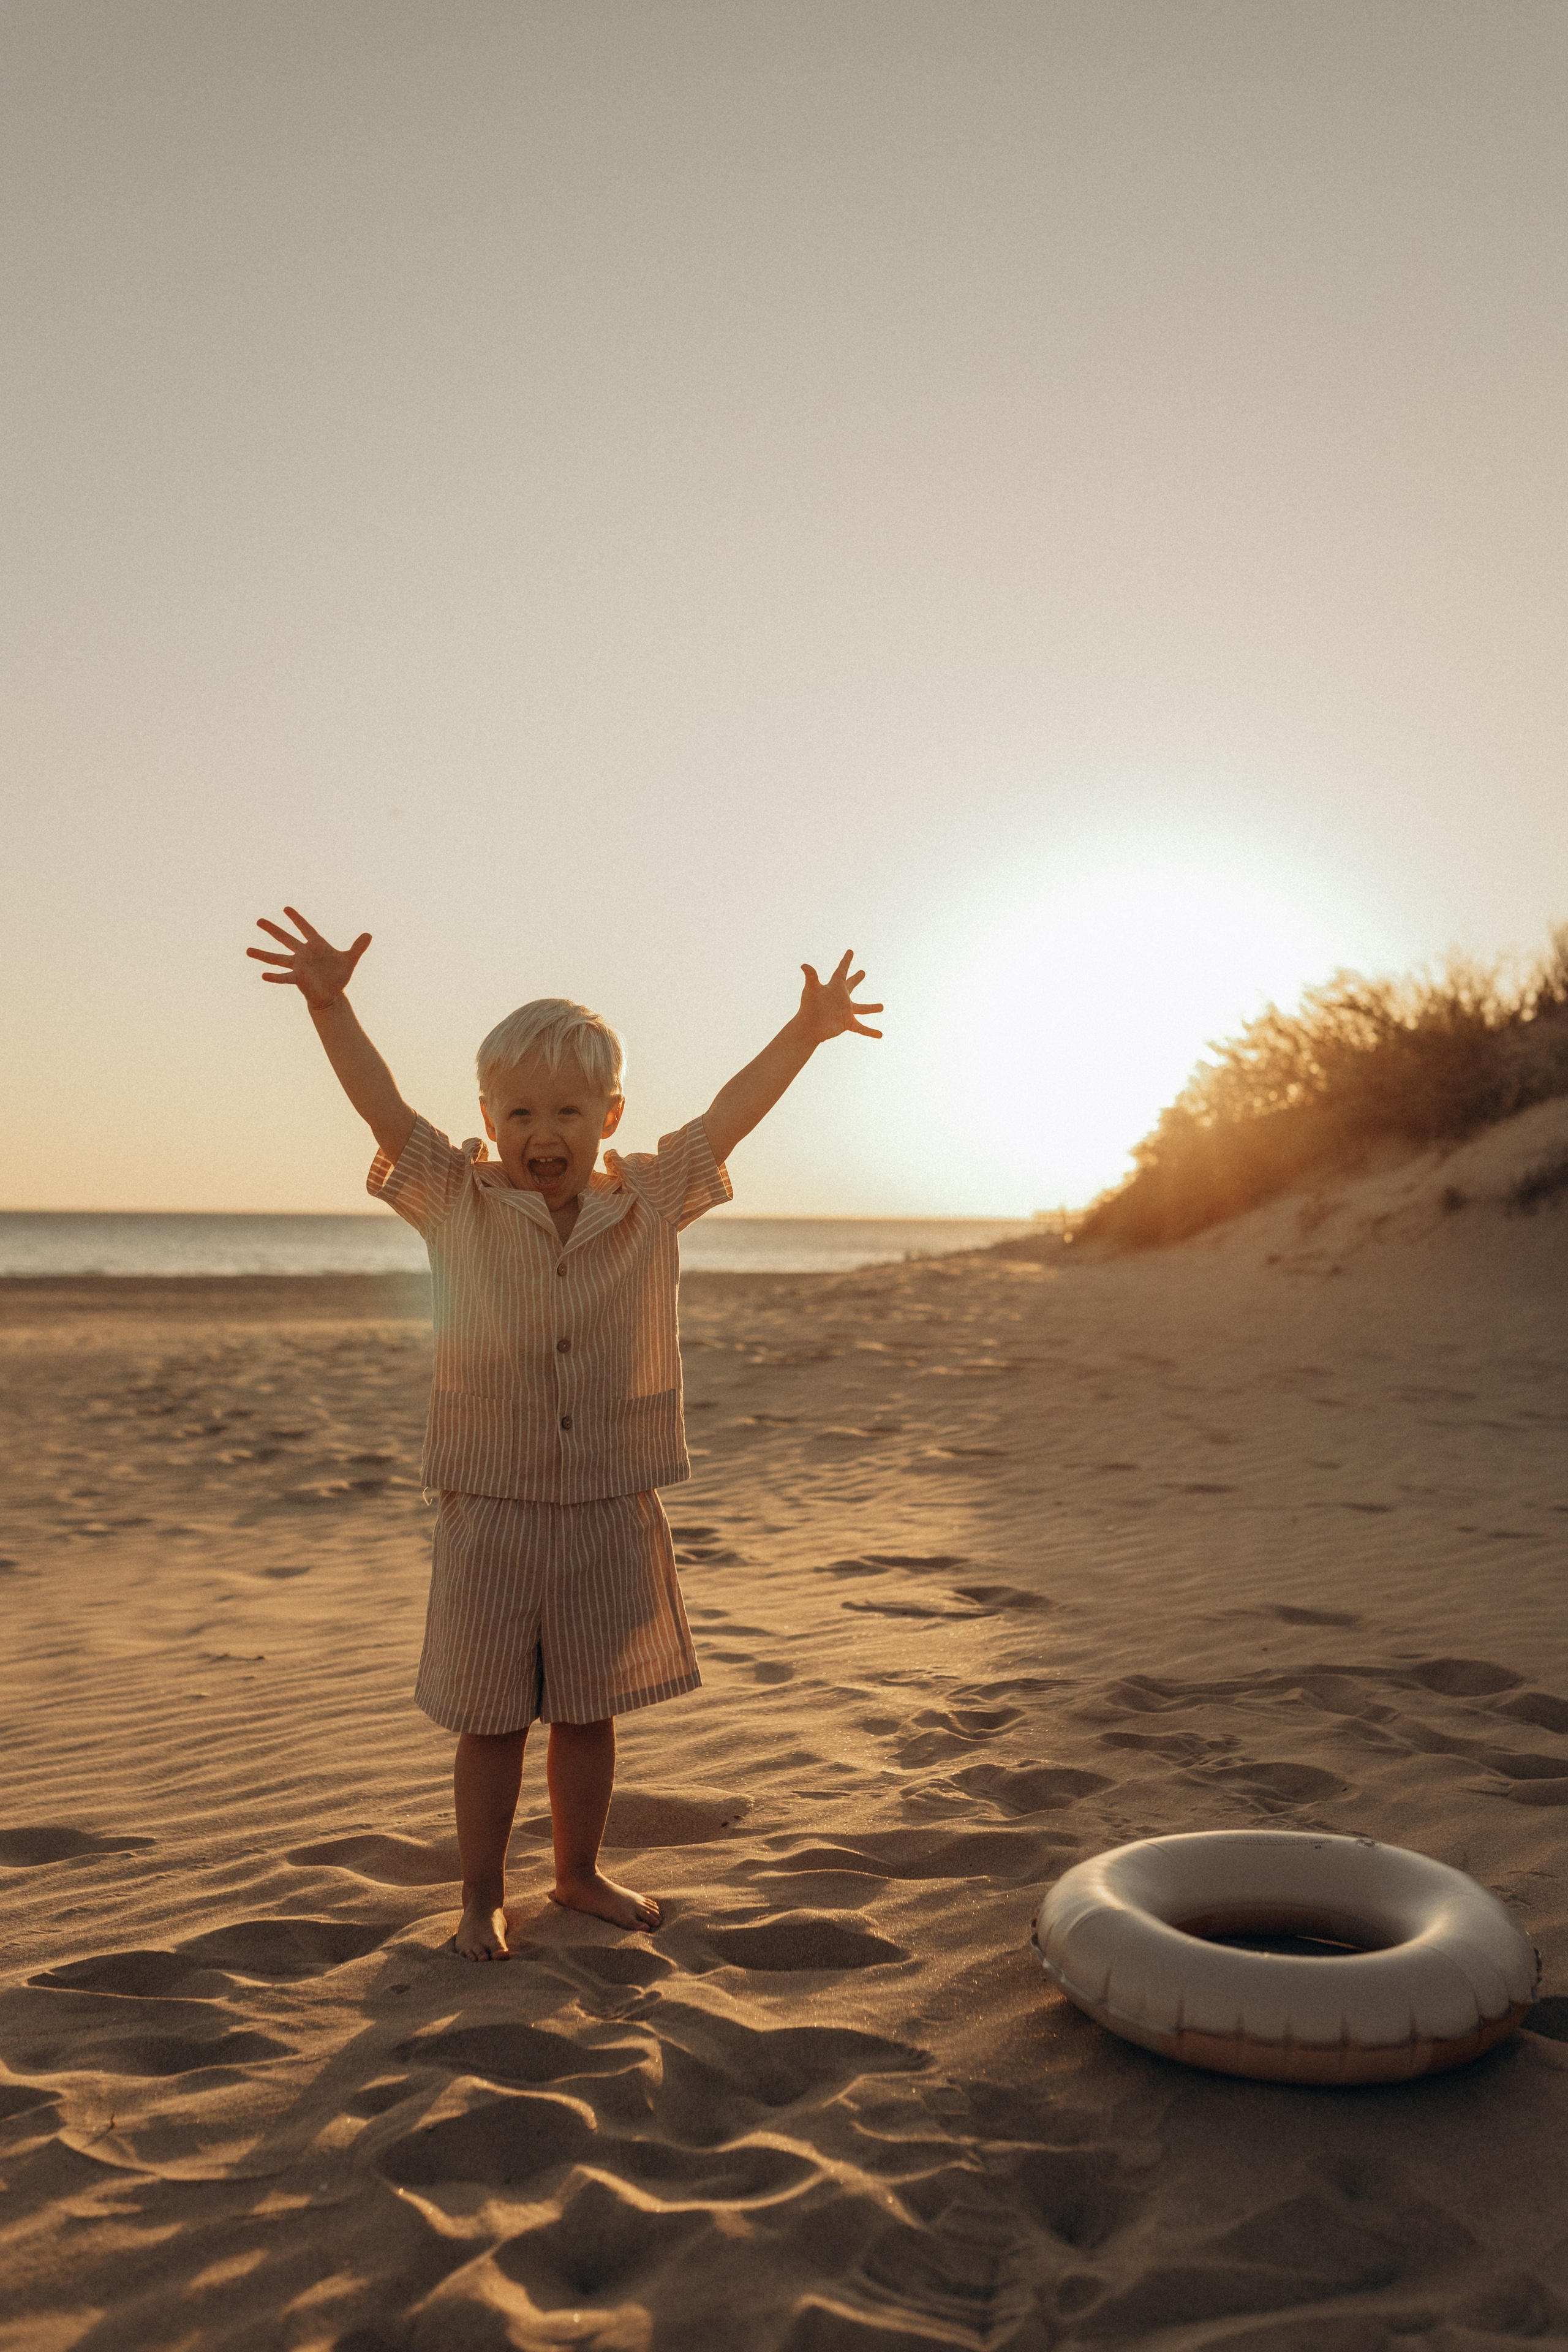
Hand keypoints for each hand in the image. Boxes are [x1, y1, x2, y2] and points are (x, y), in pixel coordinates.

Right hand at [248, 907, 370, 1010]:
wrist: (332, 993)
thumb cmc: (338, 975)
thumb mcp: (350, 960)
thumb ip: (358, 947)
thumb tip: (369, 934)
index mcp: (316, 945)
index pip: (305, 928)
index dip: (297, 919)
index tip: (286, 908)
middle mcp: (303, 954)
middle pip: (286, 939)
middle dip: (273, 930)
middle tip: (258, 920)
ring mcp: (298, 966)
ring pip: (277, 958)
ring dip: (263, 955)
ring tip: (247, 950)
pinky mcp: (297, 979)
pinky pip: (284, 977)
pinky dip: (274, 977)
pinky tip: (262, 975)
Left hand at [798, 950, 882, 1042]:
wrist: (808, 1027)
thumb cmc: (808, 1007)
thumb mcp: (811, 990)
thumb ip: (811, 977)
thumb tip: (804, 965)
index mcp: (834, 987)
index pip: (841, 971)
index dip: (846, 961)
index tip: (850, 951)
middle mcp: (841, 998)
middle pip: (850, 985)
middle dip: (856, 979)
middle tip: (862, 972)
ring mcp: (845, 1011)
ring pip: (862, 1008)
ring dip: (871, 1008)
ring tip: (882, 1007)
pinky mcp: (847, 1023)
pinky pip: (862, 1028)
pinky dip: (870, 1031)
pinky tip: (880, 1035)